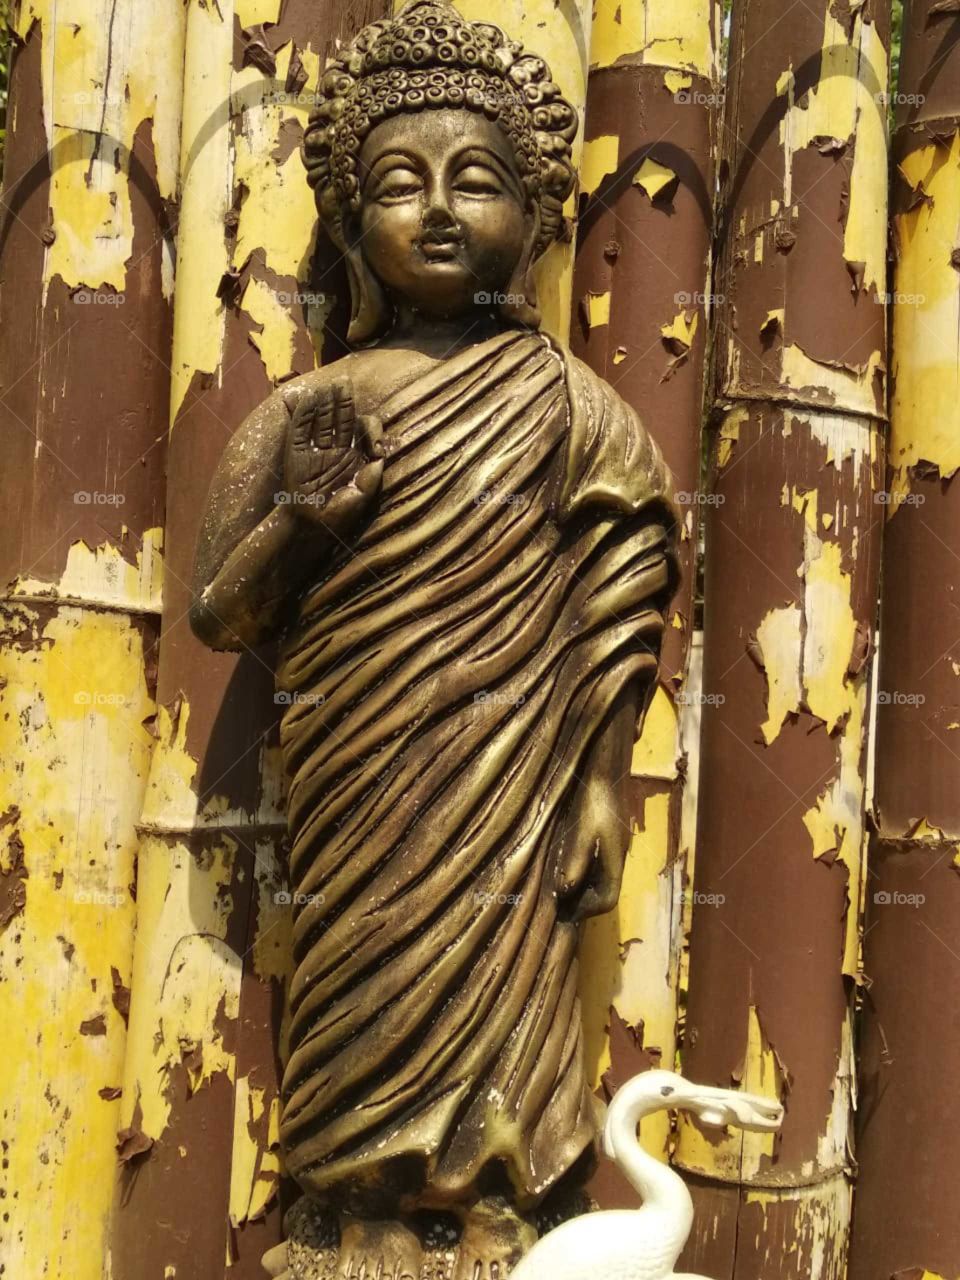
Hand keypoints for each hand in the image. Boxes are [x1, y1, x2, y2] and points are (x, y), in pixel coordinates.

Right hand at [281, 376, 383, 535]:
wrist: (310, 525)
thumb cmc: (338, 515)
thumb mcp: (361, 495)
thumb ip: (372, 476)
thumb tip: (381, 456)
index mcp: (352, 458)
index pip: (361, 432)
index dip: (369, 428)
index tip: (374, 443)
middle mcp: (335, 450)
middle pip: (341, 419)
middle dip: (344, 401)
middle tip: (345, 383)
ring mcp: (314, 449)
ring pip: (322, 420)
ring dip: (326, 402)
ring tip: (331, 385)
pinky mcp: (296, 452)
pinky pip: (300, 429)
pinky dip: (303, 413)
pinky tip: (309, 399)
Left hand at [556, 776, 628, 921]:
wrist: (607, 764)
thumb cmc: (594, 797)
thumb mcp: (581, 830)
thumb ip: (574, 861)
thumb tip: (565, 892)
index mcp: (615, 858)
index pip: (608, 898)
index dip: (587, 910)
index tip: (565, 914)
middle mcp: (618, 854)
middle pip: (607, 890)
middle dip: (584, 902)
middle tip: (558, 906)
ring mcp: (616, 843)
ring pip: (603, 876)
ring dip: (584, 887)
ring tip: (559, 890)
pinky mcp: (610, 832)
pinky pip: (599, 862)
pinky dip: (584, 871)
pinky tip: (566, 864)